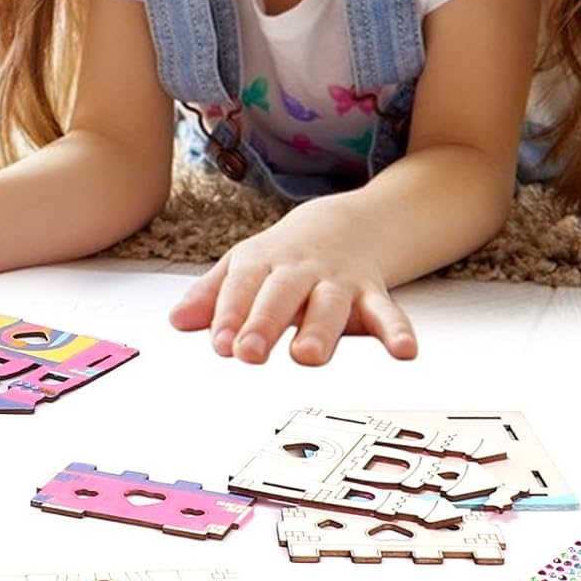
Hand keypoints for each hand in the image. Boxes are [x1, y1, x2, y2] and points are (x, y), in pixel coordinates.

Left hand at [167, 198, 416, 364]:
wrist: (348, 224)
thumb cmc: (286, 255)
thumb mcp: (244, 266)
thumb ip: (212, 295)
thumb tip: (177, 321)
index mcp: (264, 262)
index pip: (242, 287)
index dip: (229, 314)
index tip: (220, 343)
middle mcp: (301, 271)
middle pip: (282, 295)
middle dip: (265, 323)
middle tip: (250, 353)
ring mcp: (339, 282)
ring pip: (330, 306)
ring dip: (320, 330)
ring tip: (307, 356)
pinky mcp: (372, 294)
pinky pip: (388, 311)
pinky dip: (397, 330)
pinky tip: (403, 351)